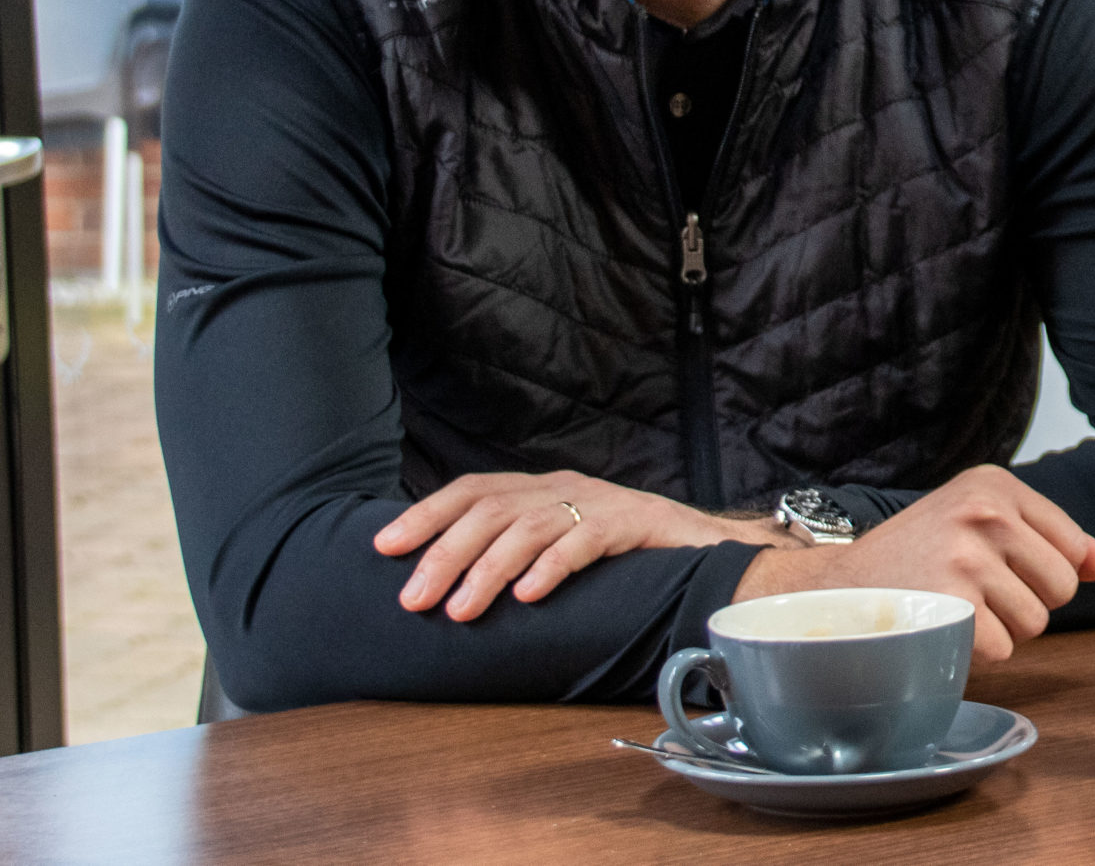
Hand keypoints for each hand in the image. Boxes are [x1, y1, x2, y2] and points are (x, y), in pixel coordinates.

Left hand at [375, 471, 787, 622]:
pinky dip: (552, 565)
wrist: (707, 548)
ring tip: (462, 610)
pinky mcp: (633, 522)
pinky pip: (585, 539)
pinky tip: (530, 595)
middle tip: (414, 599)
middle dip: (444, 553)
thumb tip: (445, 586)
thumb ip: (516, 553)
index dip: (425, 514)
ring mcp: (599, 502)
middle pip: (490, 510)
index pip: (472, 489)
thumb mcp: (562, 545)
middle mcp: (564, 487)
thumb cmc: (625, 555)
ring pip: (529, 526)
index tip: (383, 547)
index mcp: (542, 489)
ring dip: (488, 569)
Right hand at [731, 466, 1094, 662]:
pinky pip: (1005, 649)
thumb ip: (1048, 539)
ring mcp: (966, 557)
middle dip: (1027, 602)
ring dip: (1002, 630)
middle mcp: (983, 512)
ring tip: (956, 607)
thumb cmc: (915, 557)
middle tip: (975, 592)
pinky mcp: (951, 605)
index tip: (1001, 568)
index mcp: (994, 484)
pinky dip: (977, 653)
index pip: (1073, 546)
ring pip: (1037, 623)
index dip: (1045, 572)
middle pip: (1062, 588)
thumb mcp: (978, 522)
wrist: (834, 589)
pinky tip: (943, 627)